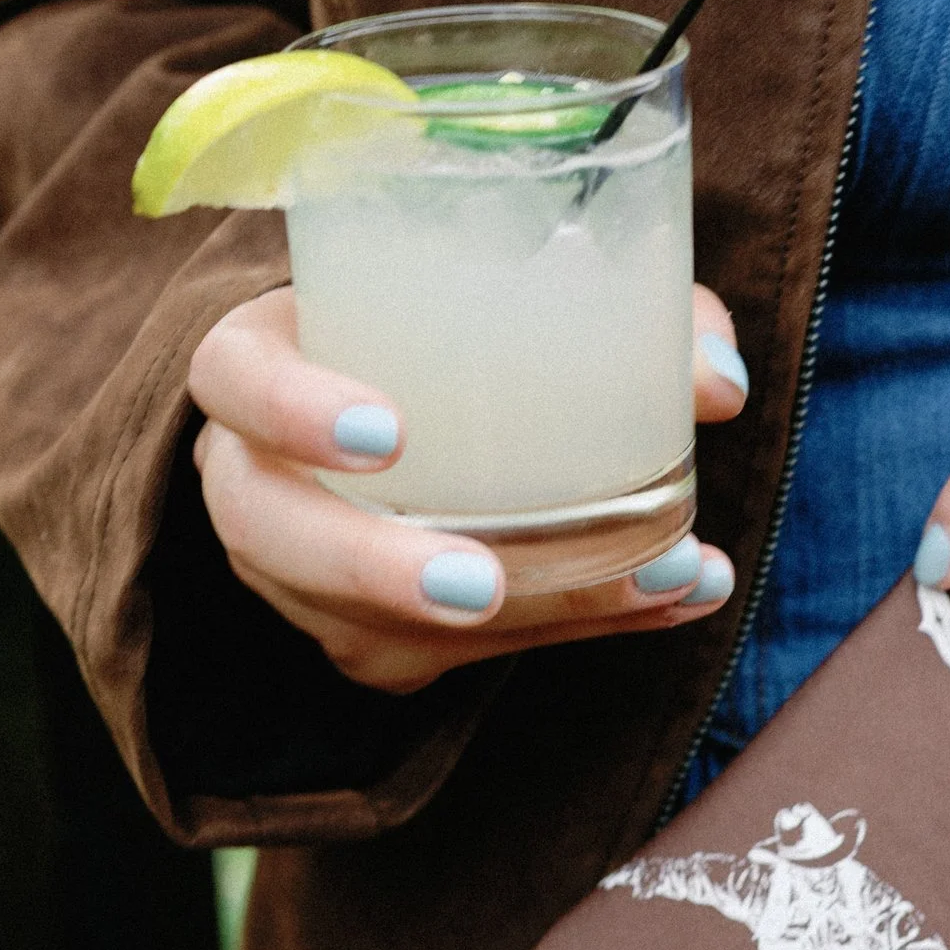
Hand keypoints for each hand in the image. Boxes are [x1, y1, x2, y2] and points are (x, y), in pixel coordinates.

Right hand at [188, 285, 748, 693]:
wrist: (418, 403)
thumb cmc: (456, 327)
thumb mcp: (519, 290)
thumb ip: (624, 309)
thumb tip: (717, 384)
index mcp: (260, 362)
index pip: (232, 381)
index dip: (291, 409)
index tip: (387, 433)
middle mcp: (255, 475)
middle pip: (270, 534)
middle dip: (375, 569)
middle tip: (481, 584)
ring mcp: (297, 573)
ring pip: (363, 622)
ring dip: (526, 615)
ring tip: (650, 586)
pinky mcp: (362, 637)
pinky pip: (448, 658)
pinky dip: (573, 627)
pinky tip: (667, 602)